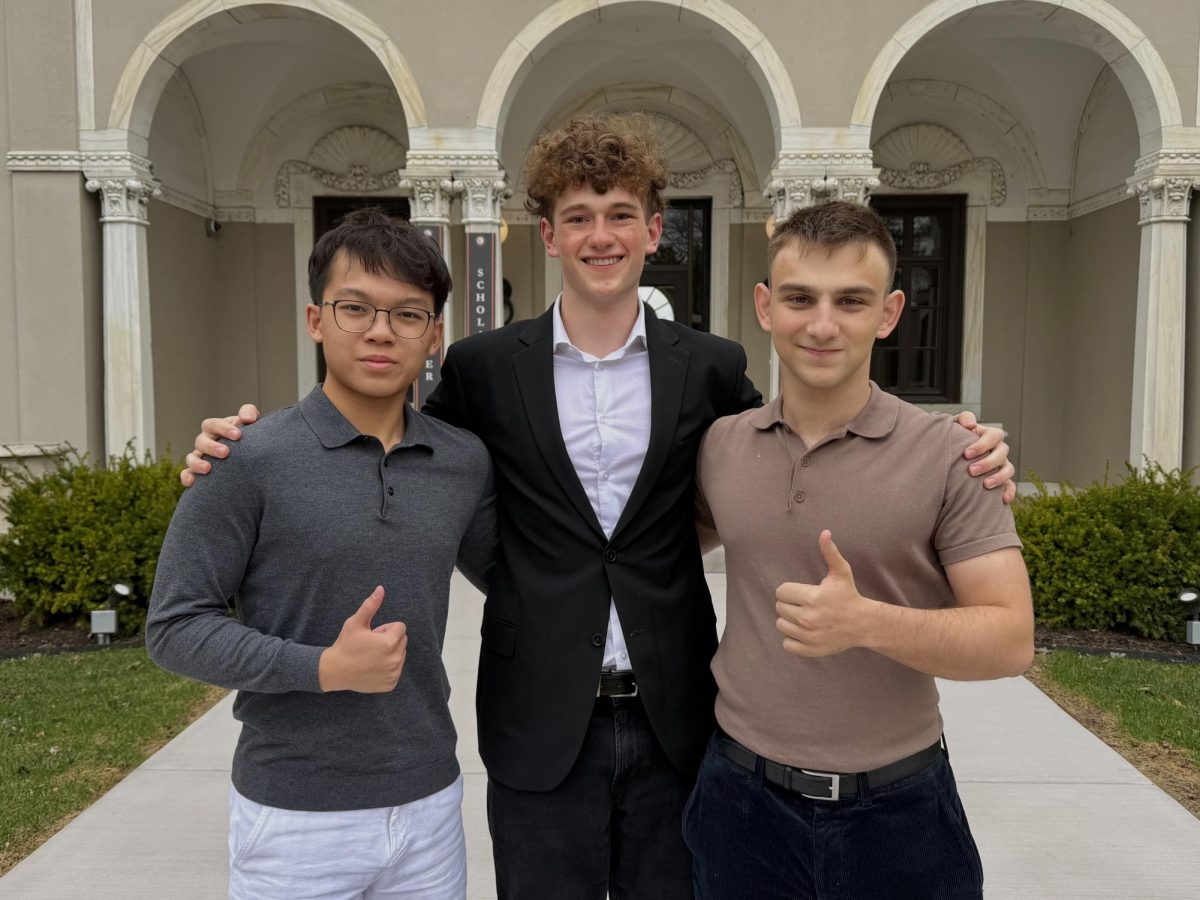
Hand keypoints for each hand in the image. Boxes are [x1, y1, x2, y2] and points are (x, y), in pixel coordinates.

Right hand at [180, 404, 260, 486]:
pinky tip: (192, 482)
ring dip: (197, 463)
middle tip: (225, 453)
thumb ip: (249, 413)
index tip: (237, 435)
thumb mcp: (250, 421)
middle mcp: (205, 441)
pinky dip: (187, 477)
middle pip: (201, 441)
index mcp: (215, 428)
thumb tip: (248, 419)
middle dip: (212, 447)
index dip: (223, 428)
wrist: (250, 454)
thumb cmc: (248, 434)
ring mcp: (200, 456)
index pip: (213, 424)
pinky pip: (187, 474)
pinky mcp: (198, 471)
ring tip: (208, 469)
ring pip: (191, 458)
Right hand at [318, 587, 408, 692]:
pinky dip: (388, 667)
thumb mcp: (355, 623)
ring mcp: (393, 673)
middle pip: (402, 641)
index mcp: (389, 643)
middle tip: (371, 645)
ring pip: (401, 655)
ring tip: (371, 656)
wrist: (334, 671)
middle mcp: (395, 659)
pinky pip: (397, 669)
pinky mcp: (391, 684)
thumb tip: (381, 589)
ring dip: (390, 653)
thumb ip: (370, 605)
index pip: (400, 627)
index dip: (385, 629)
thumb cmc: (345, 645)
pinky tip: (373, 667)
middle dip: (389, 639)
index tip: (372, 635)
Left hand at [775, 531, 869, 656]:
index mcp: (811, 598)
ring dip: (789, 621)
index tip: (801, 592)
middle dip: (790, 604)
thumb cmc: (849, 596)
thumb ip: (830, 552)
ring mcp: (808, 636)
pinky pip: (787, 644)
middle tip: (804, 604)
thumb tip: (824, 533)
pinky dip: (792, 639)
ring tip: (804, 617)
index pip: (781, 592)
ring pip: (781, 625)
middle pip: (779, 608)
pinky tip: (804, 631)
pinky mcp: (810, 649)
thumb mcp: (841, 573)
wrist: (863, 624)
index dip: (790, 590)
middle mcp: (807, 618)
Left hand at [951, 412, 1016, 503]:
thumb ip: (963, 419)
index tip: (966, 454)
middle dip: (988, 462)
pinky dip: (1009, 491)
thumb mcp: (956, 425)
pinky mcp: (1002, 479)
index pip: (994, 435)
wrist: (953, 456)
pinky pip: (1010, 485)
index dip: (983, 444)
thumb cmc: (955, 439)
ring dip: (999, 477)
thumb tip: (970, 425)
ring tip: (985, 485)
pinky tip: (1003, 499)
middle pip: (1002, 453)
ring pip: (1008, 469)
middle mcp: (998, 449)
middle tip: (971, 471)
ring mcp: (1002, 464)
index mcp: (989, 435)